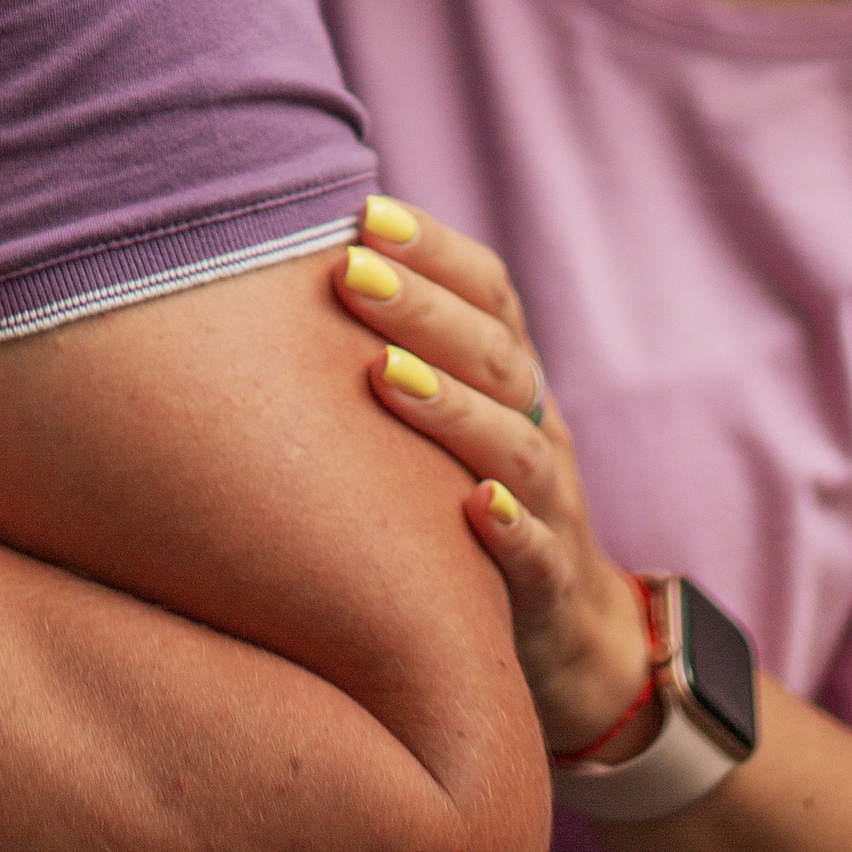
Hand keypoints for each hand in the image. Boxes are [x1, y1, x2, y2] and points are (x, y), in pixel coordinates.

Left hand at [333, 195, 652, 761]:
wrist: (567, 639)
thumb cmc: (463, 498)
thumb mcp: (445, 421)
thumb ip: (390, 350)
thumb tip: (284, 267)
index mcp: (509, 377)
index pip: (489, 293)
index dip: (435, 250)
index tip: (365, 212)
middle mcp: (534, 426)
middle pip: (493, 355)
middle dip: (423, 310)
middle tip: (351, 274)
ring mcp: (551, 508)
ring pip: (516, 447)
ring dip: (453, 408)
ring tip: (386, 376)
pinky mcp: (551, 593)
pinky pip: (541, 560)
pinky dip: (513, 533)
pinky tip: (475, 510)